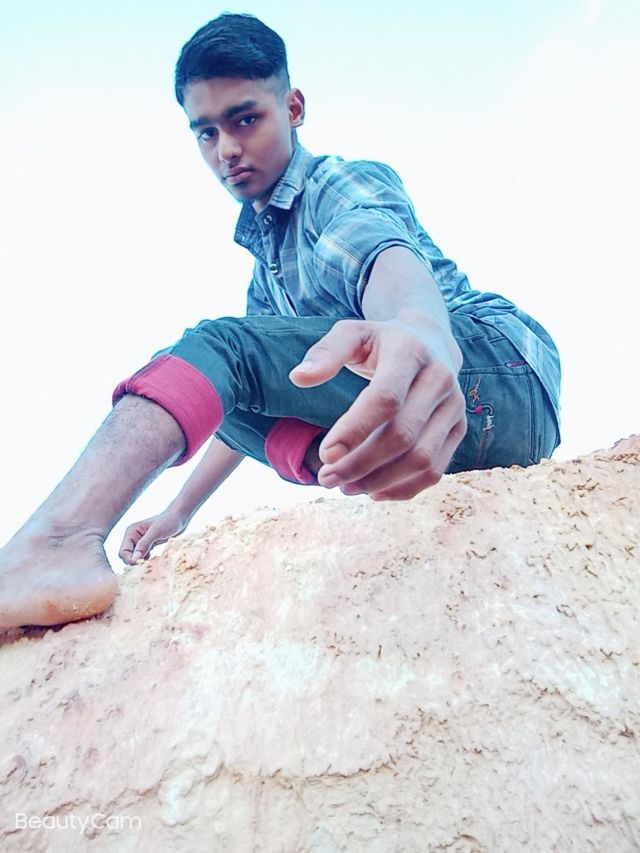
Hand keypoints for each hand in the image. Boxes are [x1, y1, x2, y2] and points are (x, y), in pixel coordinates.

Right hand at [119, 508, 188, 564]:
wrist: (180, 517)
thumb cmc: (168, 521)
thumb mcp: (156, 532)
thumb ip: (144, 545)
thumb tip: (134, 559)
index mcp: (131, 532)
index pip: (123, 551)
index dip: (129, 559)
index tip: (140, 564)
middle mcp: (133, 537)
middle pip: (127, 556)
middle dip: (135, 562)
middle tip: (147, 565)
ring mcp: (140, 542)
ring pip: (135, 558)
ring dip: (141, 562)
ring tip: (152, 563)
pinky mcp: (148, 546)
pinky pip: (143, 557)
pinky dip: (147, 561)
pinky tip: (155, 560)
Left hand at [289, 317, 466, 499]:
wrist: (430, 341)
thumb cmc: (380, 342)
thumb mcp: (351, 334)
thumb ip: (325, 353)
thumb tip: (298, 378)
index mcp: (411, 352)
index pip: (386, 398)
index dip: (355, 430)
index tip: (324, 455)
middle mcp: (440, 379)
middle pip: (403, 435)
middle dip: (361, 464)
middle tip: (326, 478)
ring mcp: (454, 407)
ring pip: (422, 459)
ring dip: (380, 481)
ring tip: (345, 487)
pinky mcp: (458, 429)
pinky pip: (435, 470)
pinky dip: (403, 489)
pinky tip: (372, 492)